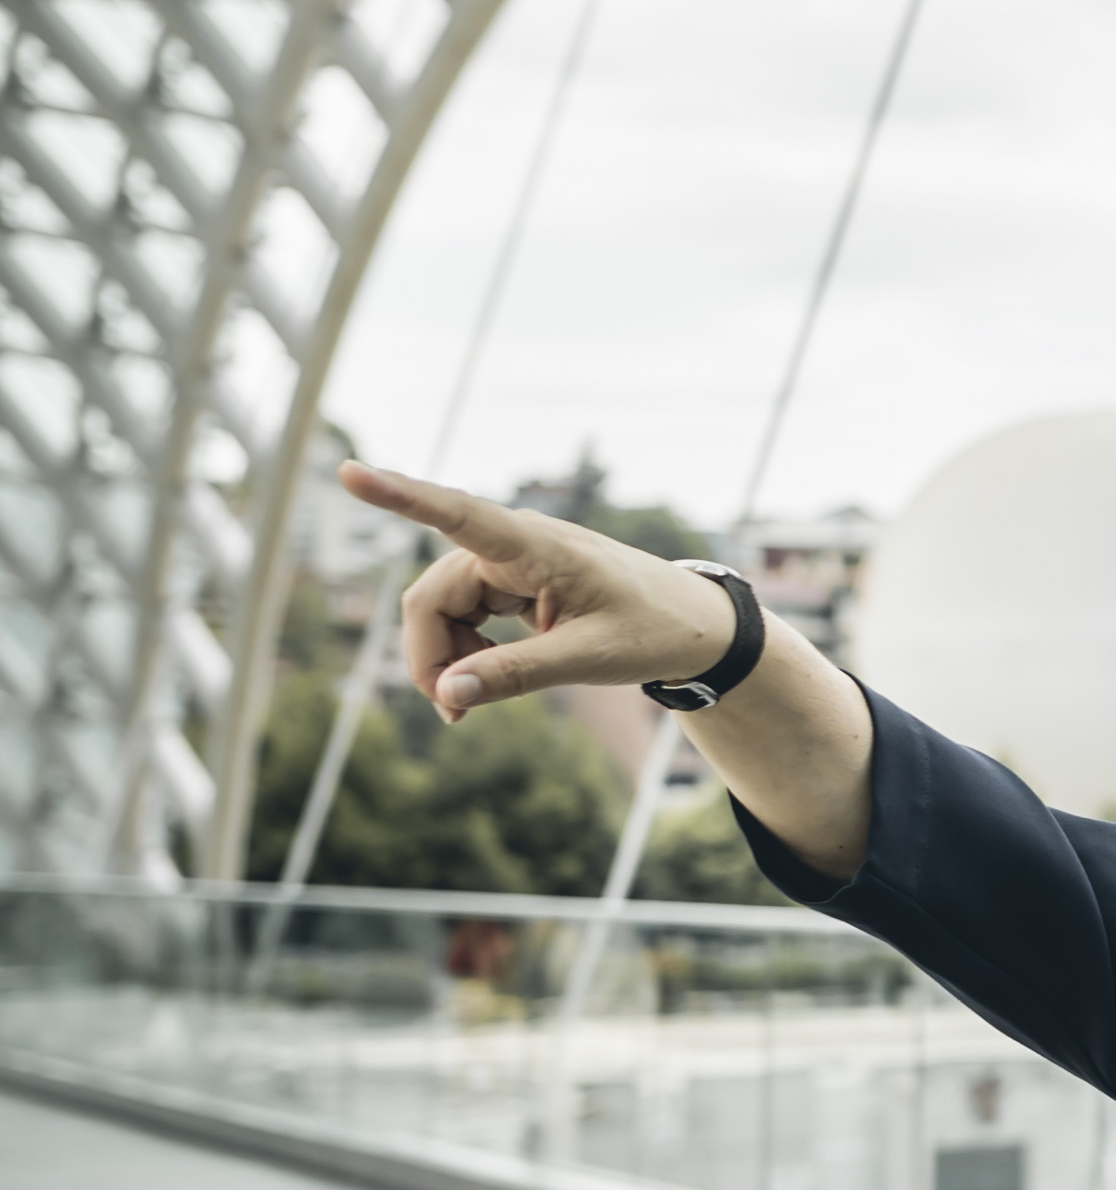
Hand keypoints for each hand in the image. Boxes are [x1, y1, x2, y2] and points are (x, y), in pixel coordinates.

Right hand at [340, 466, 737, 717]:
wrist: (692, 624)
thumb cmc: (652, 630)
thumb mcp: (588, 659)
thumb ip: (516, 675)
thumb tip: (448, 696)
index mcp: (537, 545)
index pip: (457, 514)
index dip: (400, 496)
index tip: (349, 473)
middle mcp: (514, 544)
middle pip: (432, 597)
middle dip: (430, 657)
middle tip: (453, 716)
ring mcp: (510, 562)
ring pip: (440, 609)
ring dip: (445, 658)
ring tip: (469, 706)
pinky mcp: (512, 582)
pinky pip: (462, 614)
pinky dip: (463, 652)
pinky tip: (482, 680)